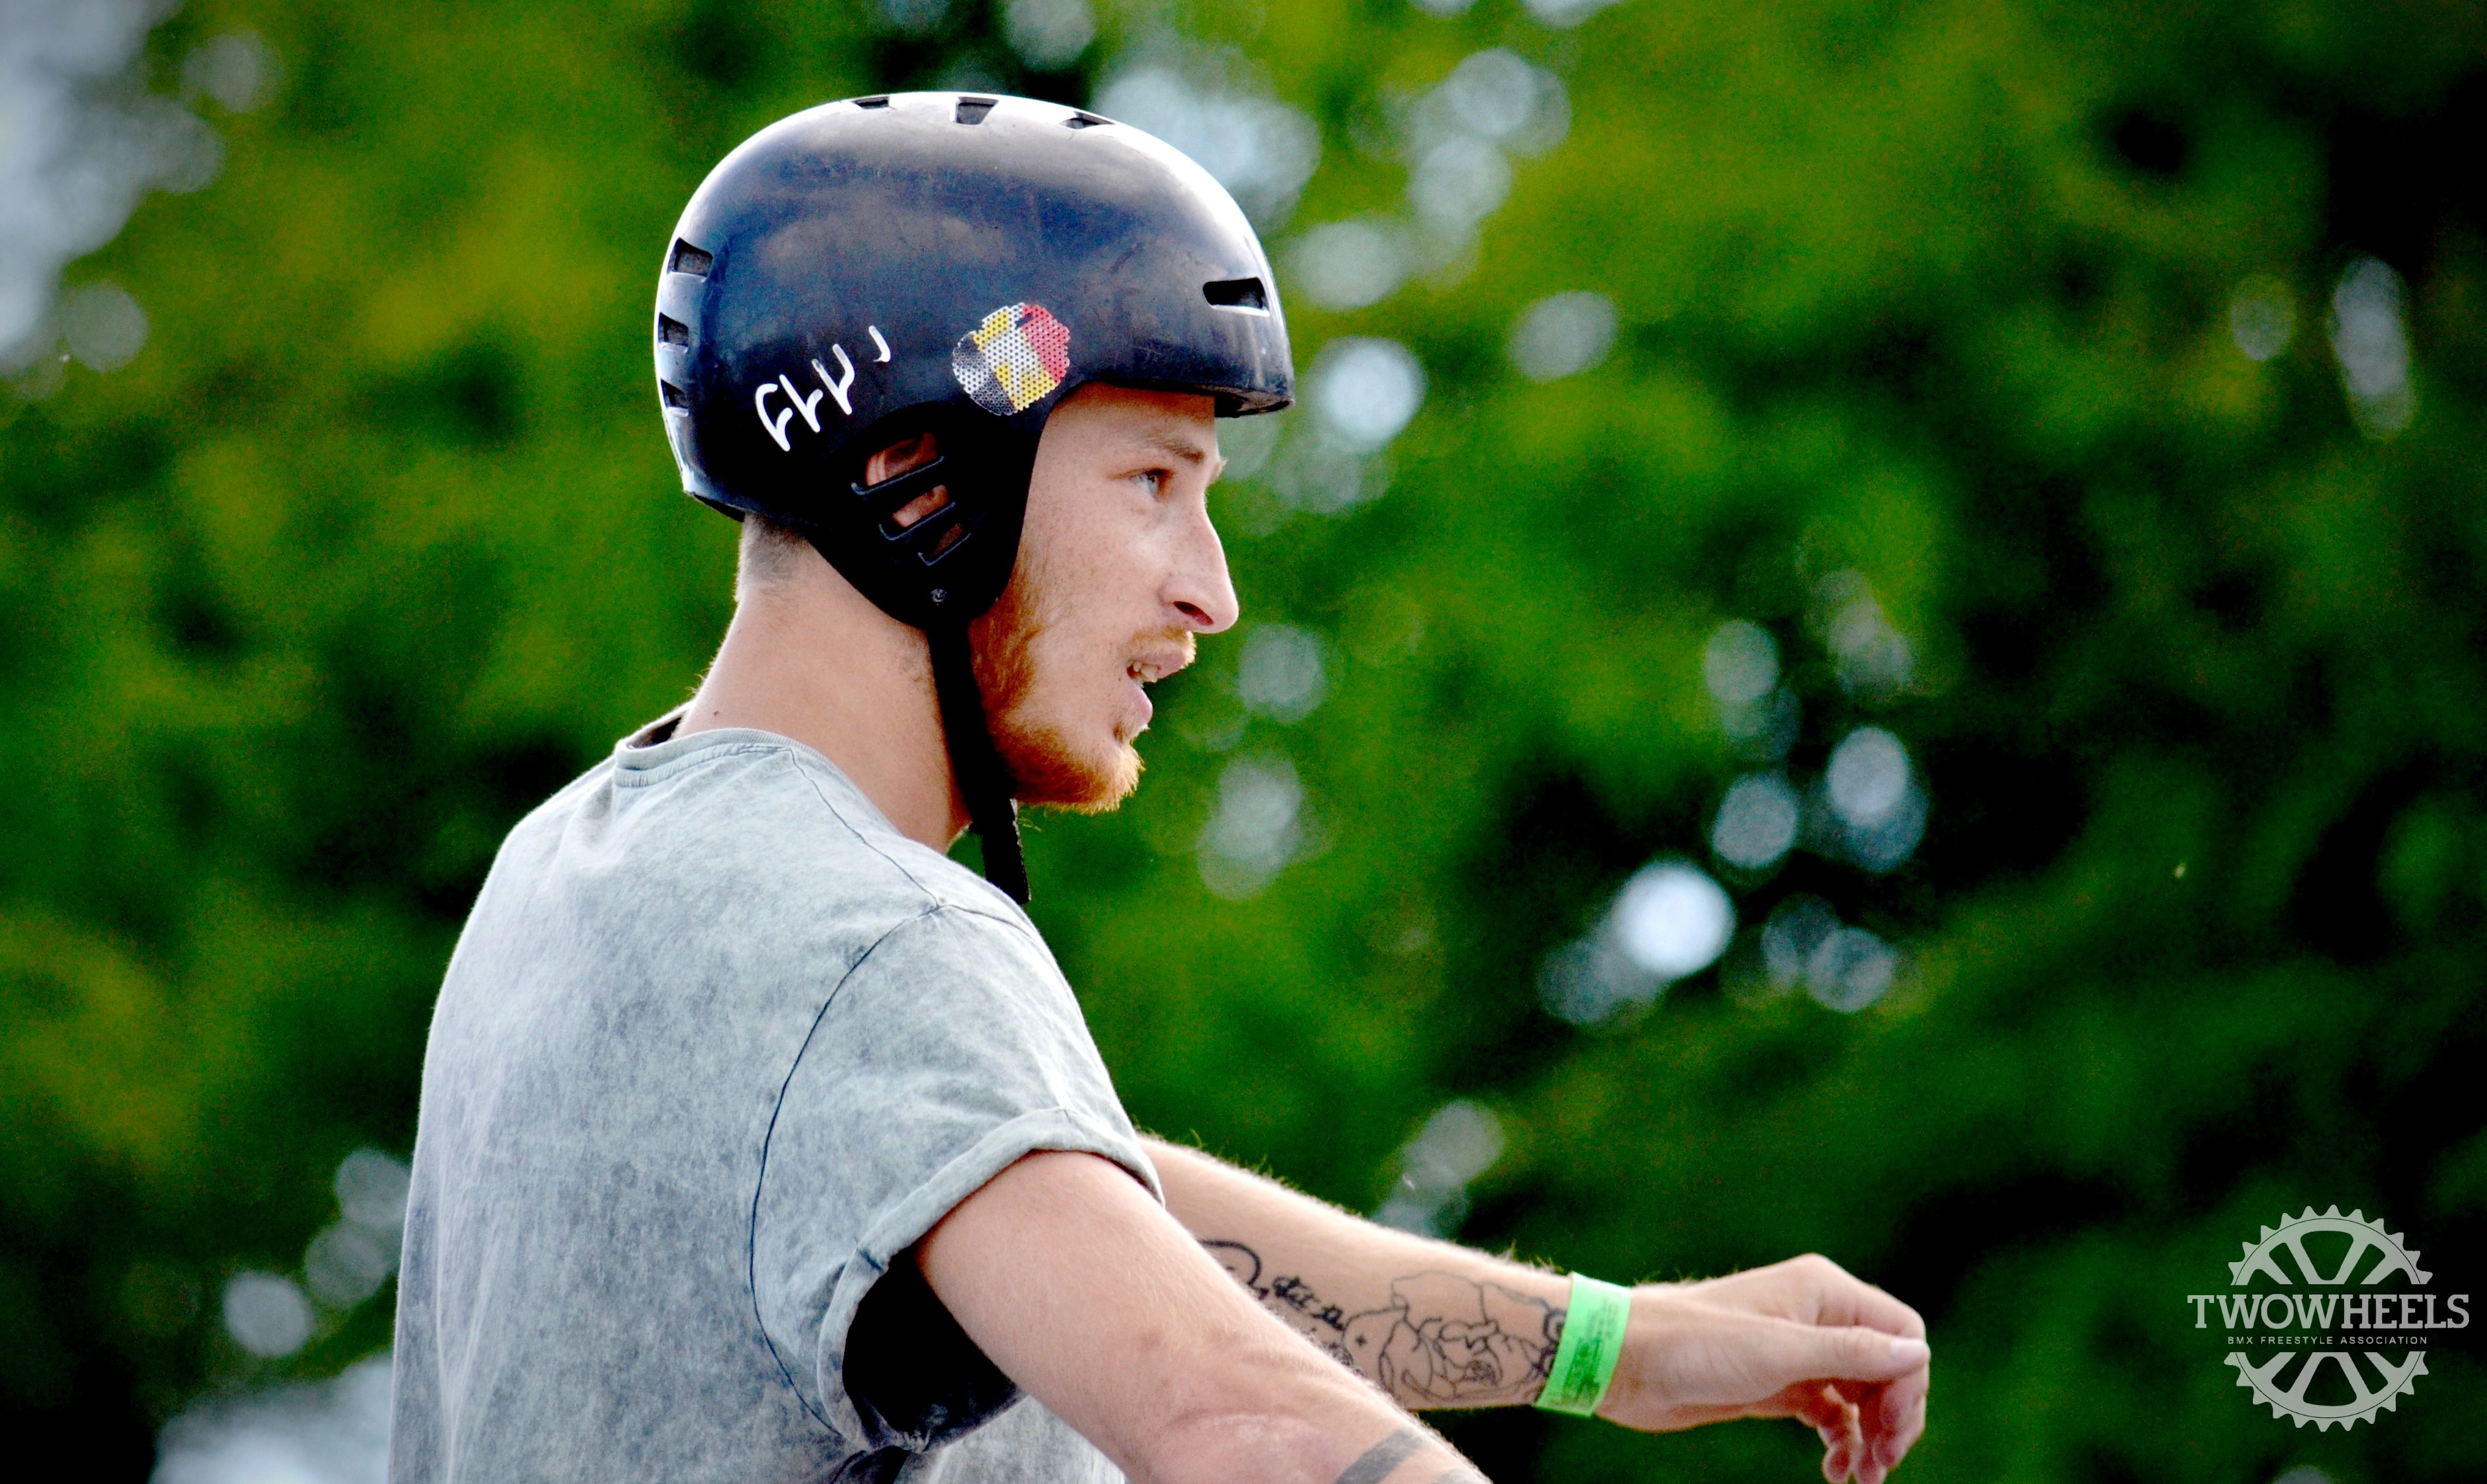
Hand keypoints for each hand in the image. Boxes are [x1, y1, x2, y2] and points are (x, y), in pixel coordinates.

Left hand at [1594, 1254, 1928, 1483]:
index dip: (1908, 1384)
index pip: (1901, 1333)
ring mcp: (1797, 1352)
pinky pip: (1831, 1415)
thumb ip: (1851, 1353)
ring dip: (1870, 1439)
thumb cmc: (1695, 1344)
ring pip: (1861, 1397)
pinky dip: (1841, 1442)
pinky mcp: (1777, 1384)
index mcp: (1825, 1293)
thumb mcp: (1779, 1351)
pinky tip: (1835, 1471)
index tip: (1890, 1430)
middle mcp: (1817, 1317)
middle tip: (1880, 1465)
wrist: (1627, 1361)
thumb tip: (1918, 1353)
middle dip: (1893, 1419)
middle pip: (1887, 1369)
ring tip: (1860, 1479)